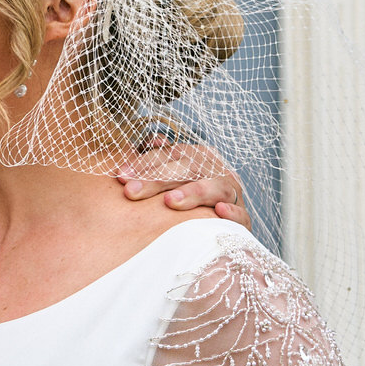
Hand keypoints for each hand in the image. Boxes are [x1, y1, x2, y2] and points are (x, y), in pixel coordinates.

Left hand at [119, 148, 249, 227]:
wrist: (223, 224)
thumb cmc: (189, 197)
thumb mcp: (174, 176)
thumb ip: (159, 161)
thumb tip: (151, 141)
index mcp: (197, 157)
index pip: (169, 155)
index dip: (143, 164)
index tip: (120, 176)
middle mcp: (215, 170)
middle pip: (187, 169)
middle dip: (157, 180)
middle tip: (131, 192)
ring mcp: (231, 194)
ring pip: (215, 187)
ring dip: (193, 192)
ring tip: (170, 201)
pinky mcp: (244, 219)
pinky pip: (242, 215)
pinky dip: (233, 213)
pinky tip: (219, 212)